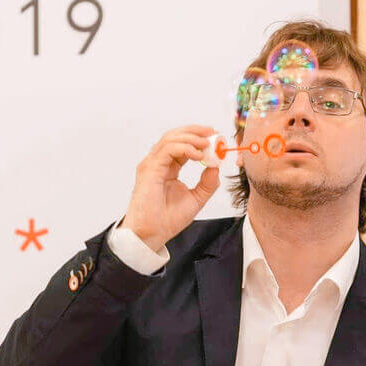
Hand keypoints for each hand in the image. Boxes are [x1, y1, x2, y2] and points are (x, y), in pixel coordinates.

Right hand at [121, 125, 219, 250]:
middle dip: (195, 131)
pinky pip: (167, 150)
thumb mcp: (196, 199)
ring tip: (207, 144)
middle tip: (212, 132)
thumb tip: (216, 168)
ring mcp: (152, 165)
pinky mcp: (149, 169)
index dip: (198, 138)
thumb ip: (207, 184)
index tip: (214, 138)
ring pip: (170, 139)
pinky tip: (197, 154)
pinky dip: (184, 148)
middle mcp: (158, 163)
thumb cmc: (167, 220)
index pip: (182, 145)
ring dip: (191, 138)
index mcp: (168, 168)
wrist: (153, 233)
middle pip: (175, 137)